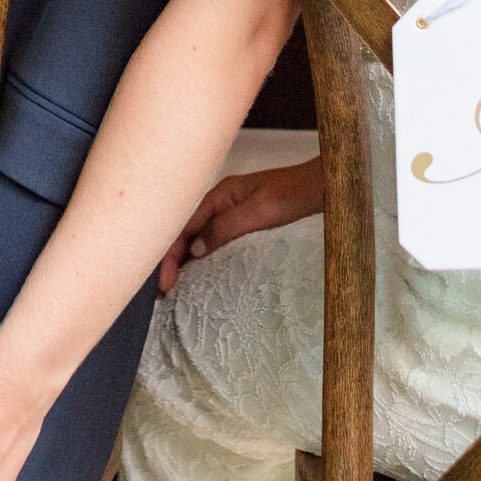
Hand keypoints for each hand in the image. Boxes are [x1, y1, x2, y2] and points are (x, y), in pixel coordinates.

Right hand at [158, 156, 322, 292]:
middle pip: (185, 233)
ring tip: (173, 288)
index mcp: (219, 196)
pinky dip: (201, 258)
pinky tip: (198, 274)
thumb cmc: (292, 195)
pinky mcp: (240, 225)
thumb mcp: (258, 212)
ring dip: (184, 261)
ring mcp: (229, 213)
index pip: (183, 227)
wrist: (317, 189)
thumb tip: (196, 250)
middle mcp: (220, 204)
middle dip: (171, 260)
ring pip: (197, 238)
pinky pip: (213, 242)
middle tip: (164, 291)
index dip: (170, 255)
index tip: (166, 281)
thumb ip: (226, 228)